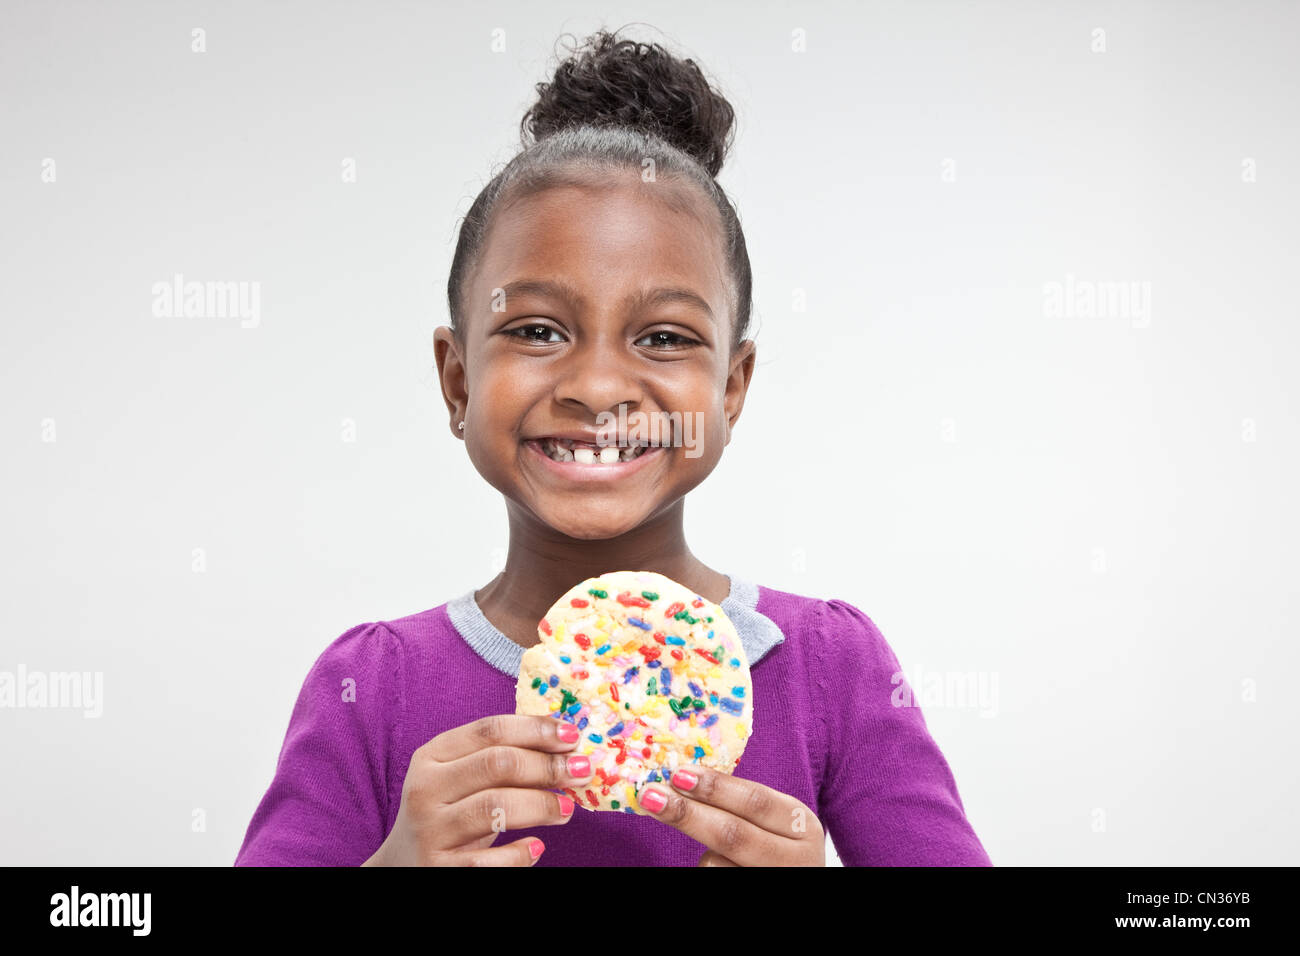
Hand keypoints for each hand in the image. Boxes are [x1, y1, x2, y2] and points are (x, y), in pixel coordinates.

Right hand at [362, 715, 594, 865]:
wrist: (403, 866)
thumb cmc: (448, 814)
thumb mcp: (460, 778)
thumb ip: (501, 758)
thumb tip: (567, 745)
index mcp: (433, 755)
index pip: (490, 730)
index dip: (536, 729)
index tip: (573, 736)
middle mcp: (426, 789)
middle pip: (497, 764)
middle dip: (547, 766)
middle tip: (582, 771)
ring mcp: (430, 831)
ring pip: (495, 807)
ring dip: (541, 805)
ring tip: (567, 809)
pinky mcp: (439, 869)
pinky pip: (488, 861)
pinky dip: (519, 854)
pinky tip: (537, 847)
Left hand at [638, 767, 825, 865]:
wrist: (792, 877)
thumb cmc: (778, 845)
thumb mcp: (775, 821)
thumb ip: (740, 803)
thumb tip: (680, 776)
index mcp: (802, 825)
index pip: (756, 801)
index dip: (716, 787)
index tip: (678, 773)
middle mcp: (795, 858)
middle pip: (733, 834)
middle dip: (688, 813)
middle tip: (651, 796)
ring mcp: (776, 881)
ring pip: (716, 865)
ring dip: (701, 851)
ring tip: (709, 848)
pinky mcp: (754, 902)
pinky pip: (713, 878)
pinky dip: (705, 868)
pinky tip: (714, 863)